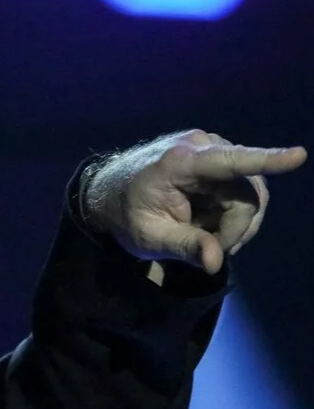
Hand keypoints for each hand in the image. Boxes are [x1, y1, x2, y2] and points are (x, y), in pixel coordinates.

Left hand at [82, 130, 305, 275]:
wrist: (113, 195)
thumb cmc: (127, 215)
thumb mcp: (149, 238)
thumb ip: (184, 247)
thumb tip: (217, 262)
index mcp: (178, 162)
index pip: (227, 162)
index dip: (265, 160)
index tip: (298, 155)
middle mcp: (200, 146)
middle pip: (247, 196)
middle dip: (234, 229)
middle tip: (208, 249)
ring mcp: (212, 149)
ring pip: (251, 196)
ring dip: (234, 223)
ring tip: (203, 233)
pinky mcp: (220, 158)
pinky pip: (245, 191)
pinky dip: (232, 214)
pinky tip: (209, 222)